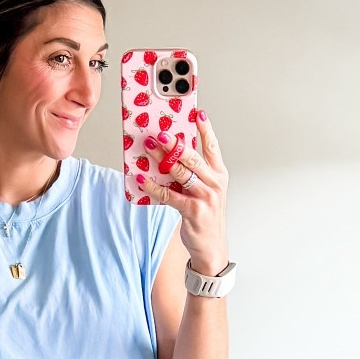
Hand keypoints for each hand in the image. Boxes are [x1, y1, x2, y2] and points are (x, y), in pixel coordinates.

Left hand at [140, 110, 229, 276]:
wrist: (211, 247)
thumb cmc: (205, 214)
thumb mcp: (205, 190)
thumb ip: (193, 172)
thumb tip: (169, 152)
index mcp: (219, 175)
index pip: (212, 147)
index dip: (205, 129)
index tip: (197, 112)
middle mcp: (214, 184)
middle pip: (193, 157)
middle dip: (175, 143)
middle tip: (159, 131)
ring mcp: (205, 198)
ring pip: (180, 173)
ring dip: (161, 159)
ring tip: (147, 147)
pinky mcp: (192, 211)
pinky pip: (168, 195)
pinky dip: (152, 186)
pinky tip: (141, 178)